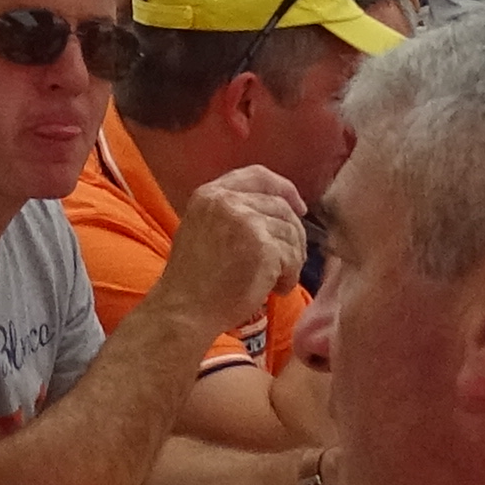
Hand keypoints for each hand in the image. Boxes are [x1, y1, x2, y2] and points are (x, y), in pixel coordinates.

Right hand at [154, 164, 309, 321]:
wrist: (184, 310)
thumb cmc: (194, 280)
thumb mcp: (202, 229)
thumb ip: (231, 212)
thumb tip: (278, 208)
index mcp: (210, 194)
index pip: (257, 175)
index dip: (283, 188)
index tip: (299, 207)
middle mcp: (227, 201)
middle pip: (281, 206)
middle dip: (293, 234)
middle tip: (290, 260)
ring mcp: (246, 222)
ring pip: (291, 232)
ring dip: (291, 259)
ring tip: (278, 280)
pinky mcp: (263, 247)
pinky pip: (292, 256)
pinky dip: (290, 276)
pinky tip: (277, 289)